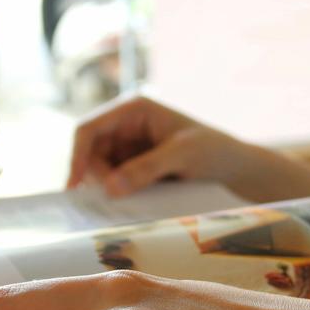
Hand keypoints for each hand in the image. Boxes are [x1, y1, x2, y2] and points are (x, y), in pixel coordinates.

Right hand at [67, 95, 309, 202]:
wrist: (234, 166)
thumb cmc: (213, 150)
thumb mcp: (181, 156)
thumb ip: (146, 169)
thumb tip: (109, 187)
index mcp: (133, 109)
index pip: (89, 128)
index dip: (77, 156)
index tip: (74, 185)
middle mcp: (125, 124)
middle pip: (90, 151)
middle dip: (96, 175)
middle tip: (112, 199)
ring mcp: (129, 145)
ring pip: (100, 169)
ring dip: (107, 186)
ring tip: (129, 199)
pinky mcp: (134, 165)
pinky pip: (114, 179)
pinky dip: (117, 192)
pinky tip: (130, 201)